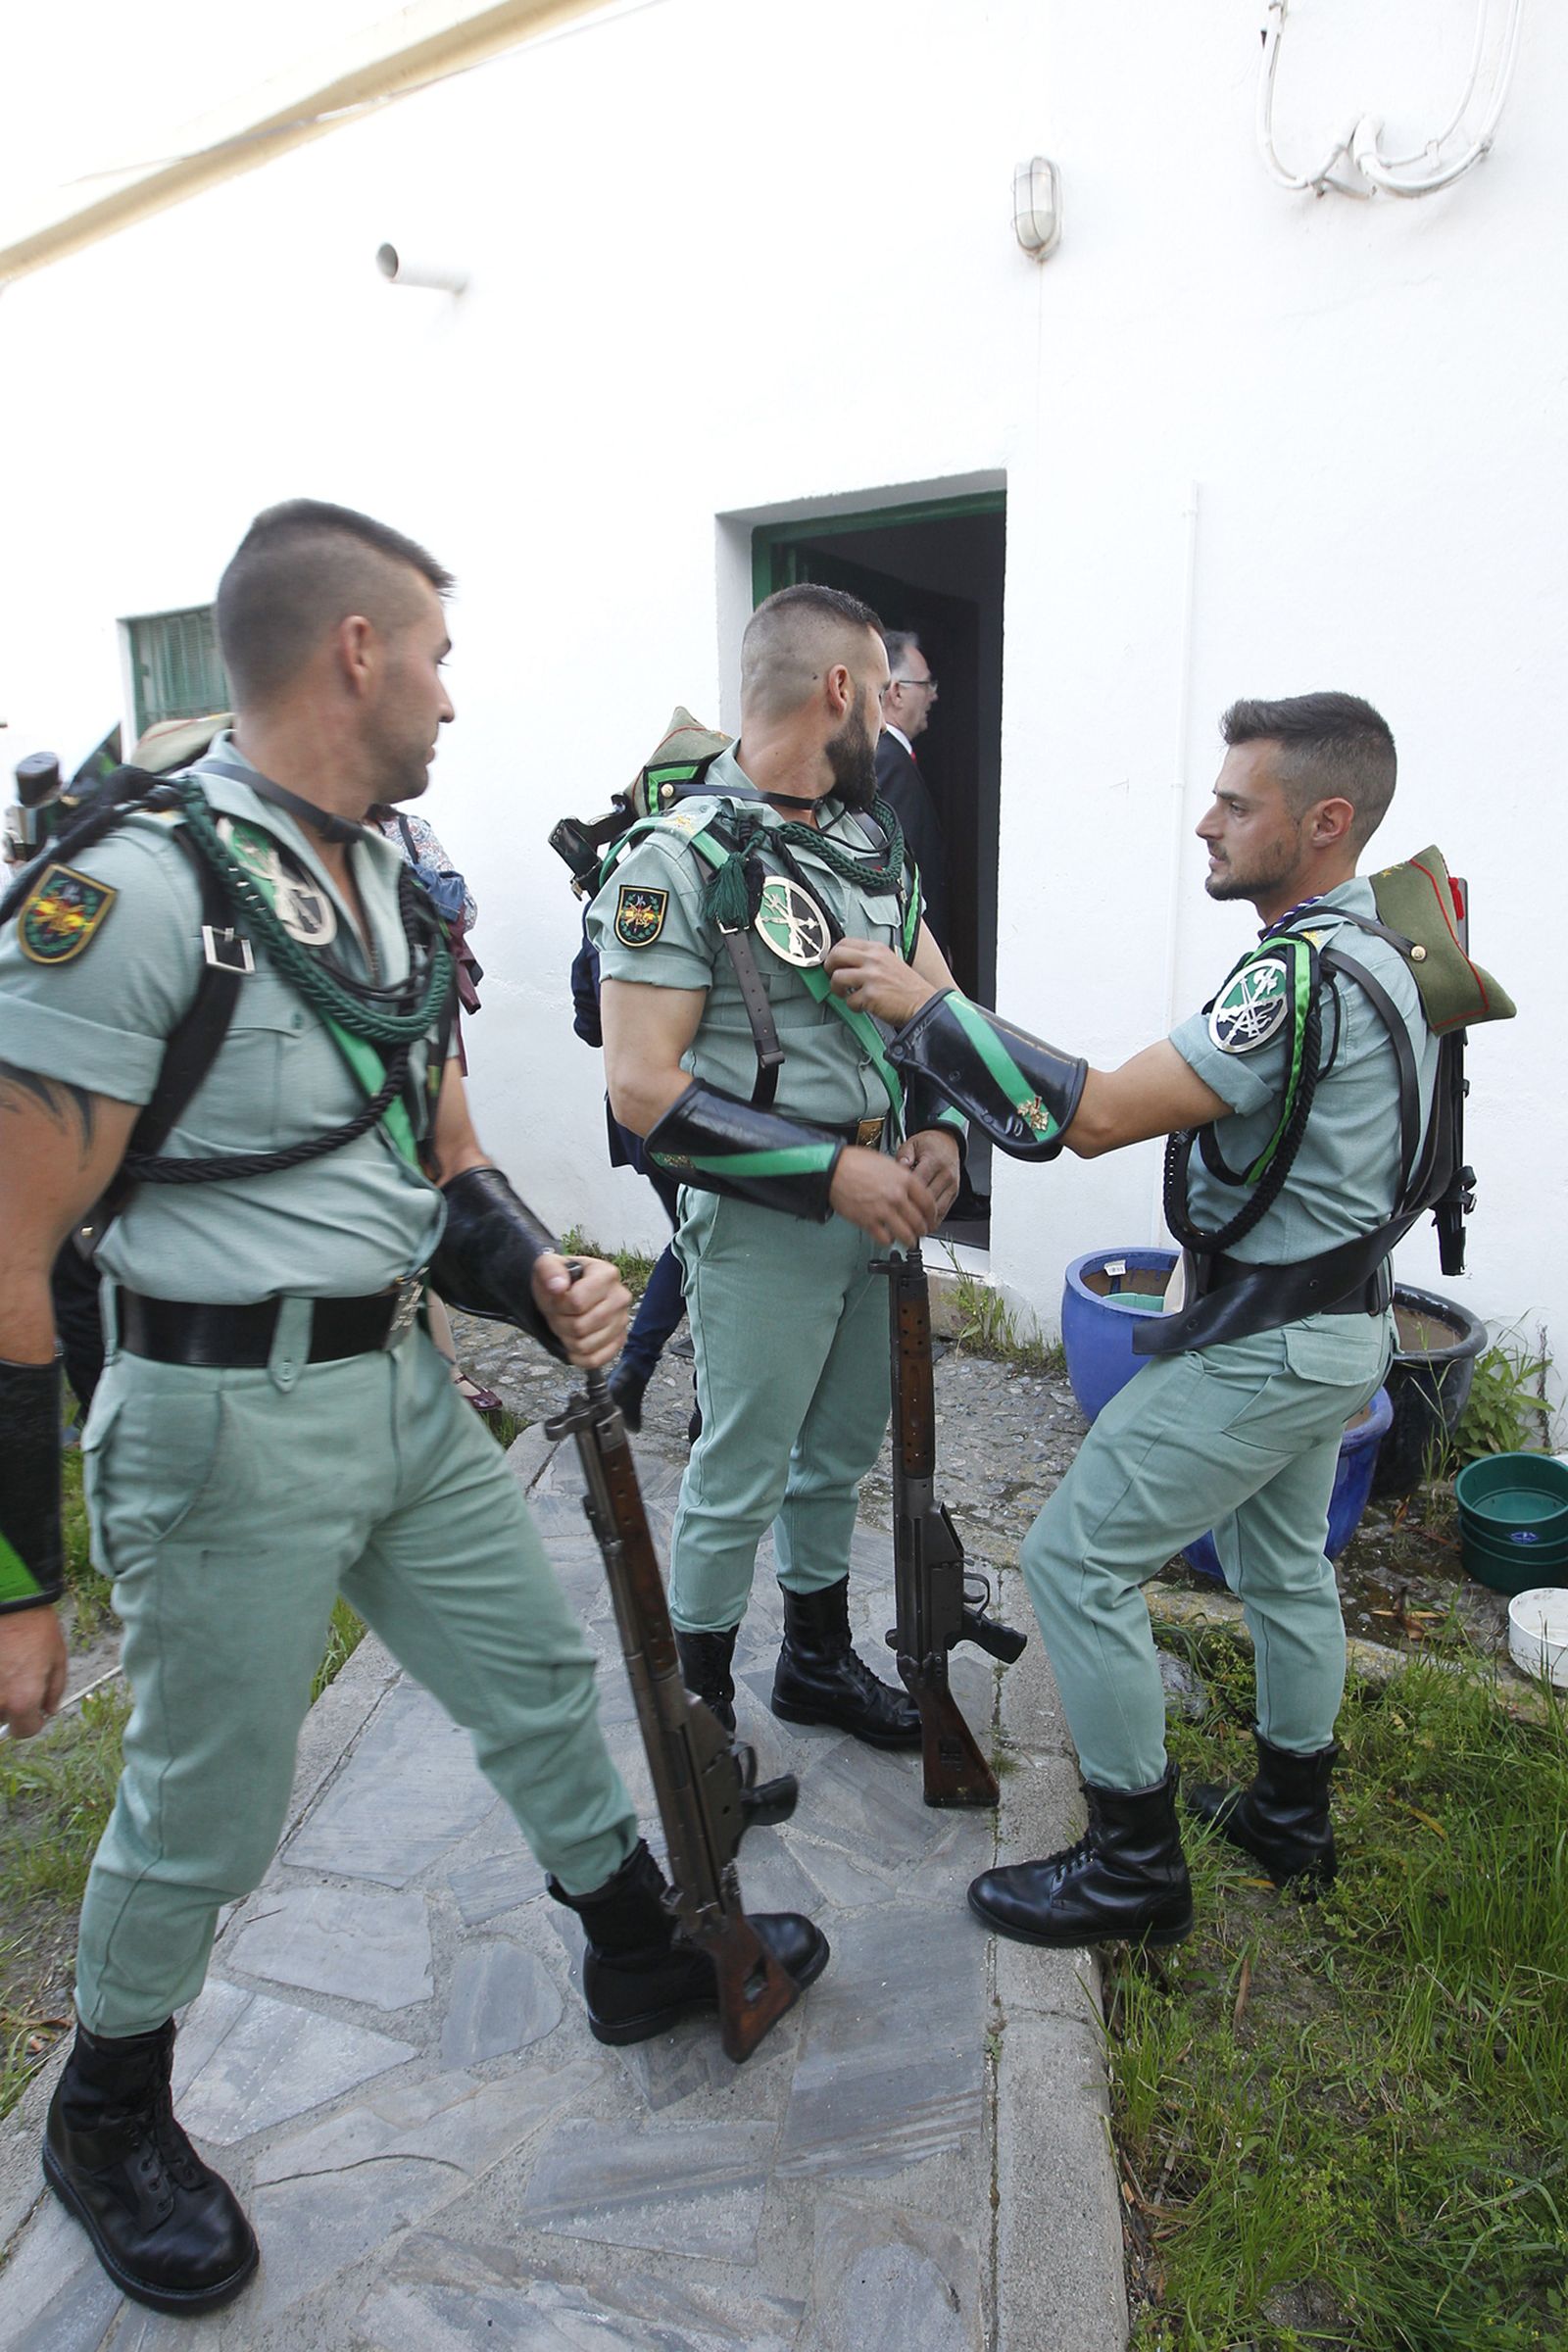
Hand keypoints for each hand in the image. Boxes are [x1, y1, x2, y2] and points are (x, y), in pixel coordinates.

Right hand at [0, 1607, 68, 1741]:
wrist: (8, 1600)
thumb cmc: (35, 1625)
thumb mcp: (57, 1657)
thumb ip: (54, 1690)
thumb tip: (50, 1710)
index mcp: (23, 1701)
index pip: (24, 1731)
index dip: (31, 1721)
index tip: (32, 1709)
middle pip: (2, 1718)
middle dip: (9, 1706)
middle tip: (14, 1679)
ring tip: (4, 1667)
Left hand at [532, 1253, 629, 1368]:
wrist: (565, 1293)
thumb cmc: (559, 1280)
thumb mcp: (546, 1265)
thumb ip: (549, 1271)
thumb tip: (558, 1286)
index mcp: (606, 1274)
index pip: (577, 1302)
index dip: (558, 1305)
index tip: (556, 1297)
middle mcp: (620, 1297)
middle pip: (580, 1326)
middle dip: (560, 1323)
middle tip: (559, 1313)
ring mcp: (622, 1321)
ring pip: (585, 1345)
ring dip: (567, 1339)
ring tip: (566, 1323)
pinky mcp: (619, 1341)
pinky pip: (595, 1360)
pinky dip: (578, 1356)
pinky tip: (573, 1342)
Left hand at [824, 939, 939, 1029]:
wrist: (923, 1004)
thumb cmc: (907, 987)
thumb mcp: (889, 961)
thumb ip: (869, 958)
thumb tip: (845, 962)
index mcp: (877, 949)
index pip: (845, 942)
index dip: (835, 954)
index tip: (835, 964)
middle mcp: (873, 959)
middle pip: (836, 955)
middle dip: (829, 968)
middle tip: (834, 978)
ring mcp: (871, 977)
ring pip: (837, 978)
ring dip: (837, 989)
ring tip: (846, 994)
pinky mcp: (871, 995)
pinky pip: (849, 1001)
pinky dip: (853, 1006)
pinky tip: (862, 1006)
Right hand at [828, 1147, 940, 1245]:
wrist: (834, 1168)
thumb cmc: (855, 1162)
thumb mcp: (887, 1163)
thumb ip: (901, 1177)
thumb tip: (909, 1189)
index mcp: (904, 1180)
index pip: (928, 1203)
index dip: (932, 1215)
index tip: (931, 1219)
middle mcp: (897, 1196)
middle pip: (919, 1221)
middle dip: (922, 1230)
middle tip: (921, 1232)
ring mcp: (883, 1210)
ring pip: (905, 1234)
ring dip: (909, 1240)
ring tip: (909, 1241)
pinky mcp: (868, 1222)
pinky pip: (885, 1238)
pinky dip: (888, 1241)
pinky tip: (888, 1238)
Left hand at [899, 1127, 960, 1222]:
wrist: (947, 1142)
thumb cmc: (928, 1145)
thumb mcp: (912, 1144)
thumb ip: (904, 1155)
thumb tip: (899, 1166)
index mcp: (933, 1161)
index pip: (918, 1183)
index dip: (905, 1196)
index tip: (892, 1206)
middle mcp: (945, 1174)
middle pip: (928, 1200)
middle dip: (913, 1213)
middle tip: (897, 1223)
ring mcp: (952, 1185)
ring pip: (938, 1209)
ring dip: (925, 1221)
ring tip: (910, 1230)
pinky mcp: (955, 1193)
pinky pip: (945, 1211)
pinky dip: (934, 1220)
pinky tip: (923, 1226)